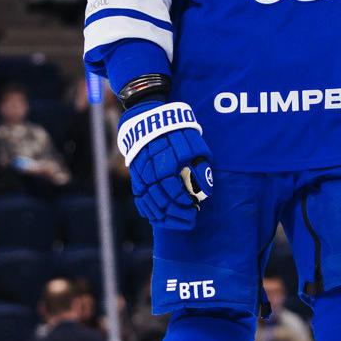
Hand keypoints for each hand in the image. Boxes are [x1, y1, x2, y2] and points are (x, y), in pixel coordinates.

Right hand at [117, 100, 210, 230]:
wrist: (147, 119)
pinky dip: (148, 210)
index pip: (173, 188)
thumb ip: (201, 165)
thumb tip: (207, 190)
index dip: (183, 201)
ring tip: (177, 221)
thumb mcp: (194, 142)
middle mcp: (149, 167)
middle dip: (175, 212)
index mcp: (165, 158)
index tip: (193, 208)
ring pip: (148, 200)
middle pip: (160, 197)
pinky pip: (139, 197)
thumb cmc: (176, 131)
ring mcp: (139, 172)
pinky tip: (158, 218)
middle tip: (189, 218)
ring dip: (163, 215)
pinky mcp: (134, 175)